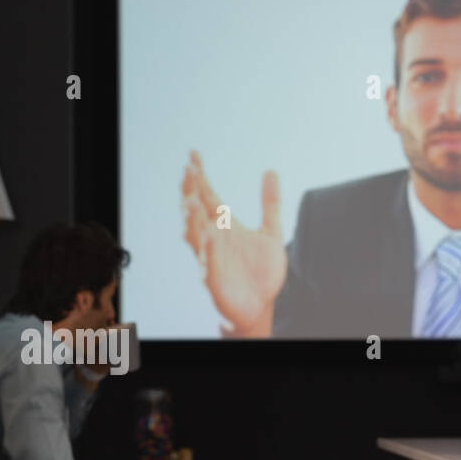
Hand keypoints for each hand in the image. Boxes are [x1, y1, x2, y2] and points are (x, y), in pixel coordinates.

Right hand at [182, 150, 286, 335]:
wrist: (264, 303)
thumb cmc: (262, 271)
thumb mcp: (272, 232)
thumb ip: (270, 203)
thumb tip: (271, 171)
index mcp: (224, 225)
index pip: (208, 196)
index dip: (200, 177)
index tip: (193, 156)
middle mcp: (213, 238)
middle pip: (195, 212)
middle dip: (190, 193)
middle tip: (188, 173)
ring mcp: (211, 258)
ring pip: (195, 236)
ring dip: (192, 219)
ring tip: (192, 201)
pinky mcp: (214, 279)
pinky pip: (207, 263)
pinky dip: (207, 250)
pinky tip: (209, 236)